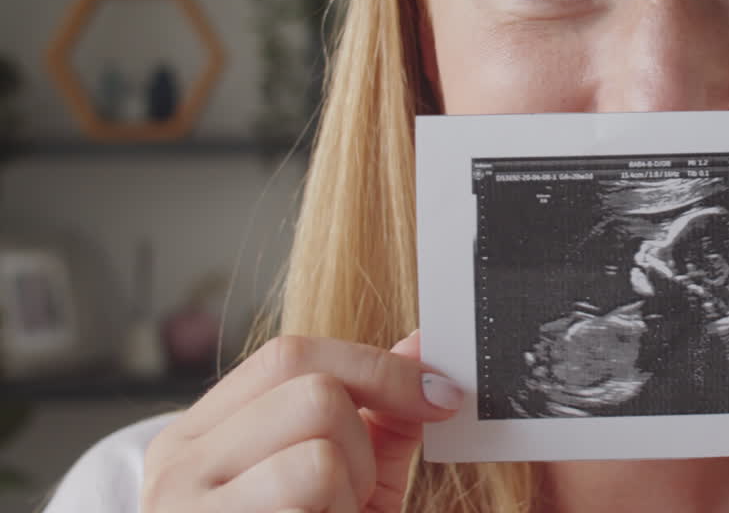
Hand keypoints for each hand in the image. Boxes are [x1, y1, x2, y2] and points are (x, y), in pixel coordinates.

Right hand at [141, 331, 461, 512]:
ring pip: (322, 455)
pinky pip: (315, 493)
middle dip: (363, 441)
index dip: (380, 368)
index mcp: (197, 436)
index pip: (291, 354)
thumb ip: (379, 416)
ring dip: (353, 493)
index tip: (441, 399)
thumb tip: (425, 343)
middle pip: (313, 393)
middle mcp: (178, 469)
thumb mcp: (340, 482)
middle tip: (355, 493)